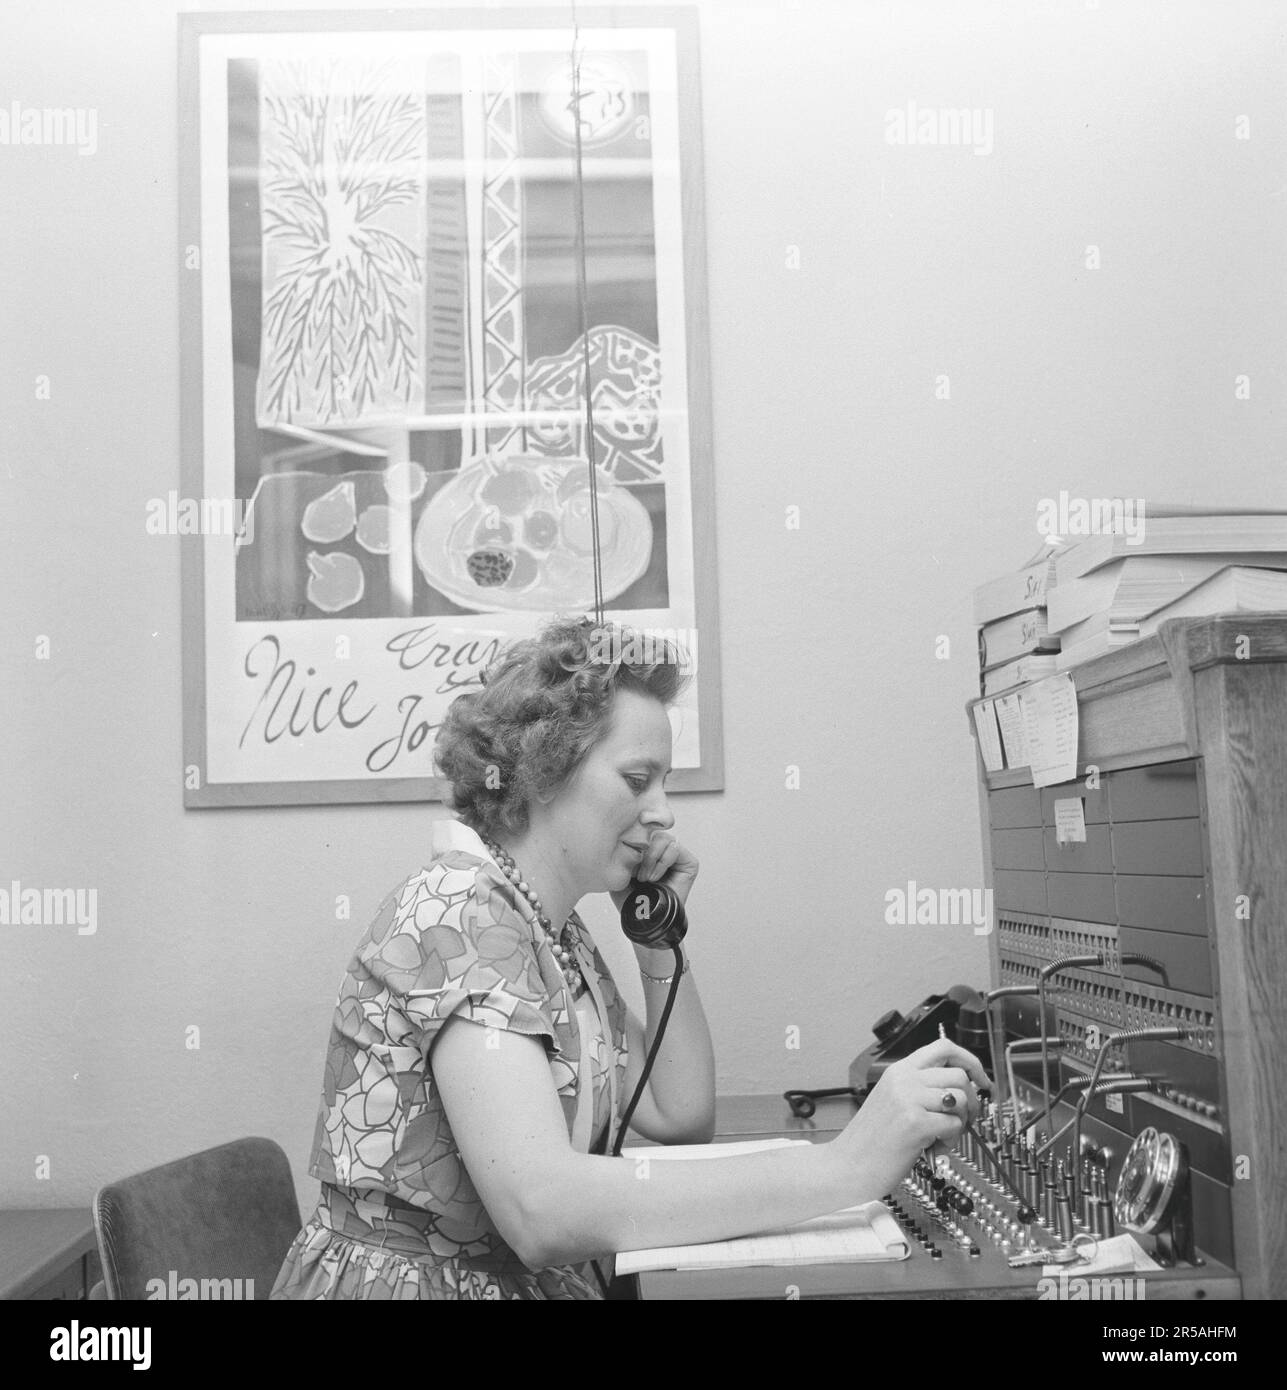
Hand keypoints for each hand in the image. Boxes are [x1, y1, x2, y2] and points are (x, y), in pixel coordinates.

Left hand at [609, 831, 698, 912]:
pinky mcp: (689, 862)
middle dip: (641, 852)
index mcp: (646, 846)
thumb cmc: (630, 898)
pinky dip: (662, 861)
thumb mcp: (618, 868)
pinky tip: (655, 877)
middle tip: (636, 874)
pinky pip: (674, 847)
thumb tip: (624, 828)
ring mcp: (676, 855)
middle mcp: (661, 848)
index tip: (625, 857)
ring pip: (662, 838)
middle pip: (651, 831)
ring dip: (651, 859)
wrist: (643, 918)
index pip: (641, 827)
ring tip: (646, 878)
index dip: (632, 838)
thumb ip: (621, 848)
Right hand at [830, 1038, 988, 1193]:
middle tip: (967, 1118)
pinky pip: (954, 1124)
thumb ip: (919, 1089)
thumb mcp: (892, 1101)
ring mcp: (909, 1100)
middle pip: (959, 1074)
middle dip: (972, 1099)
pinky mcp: (915, 1124)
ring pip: (960, 1099)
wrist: (847, 1165)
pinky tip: (936, 1147)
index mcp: (898, 1071)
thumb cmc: (870, 1141)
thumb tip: (959, 1090)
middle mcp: (903, 1080)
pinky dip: (953, 1139)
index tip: (981, 1079)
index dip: (970, 1061)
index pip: (943, 1047)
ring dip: (962, 1122)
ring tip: (944, 1136)